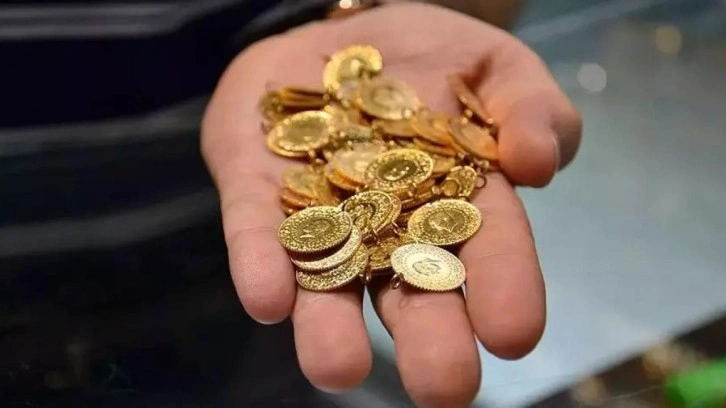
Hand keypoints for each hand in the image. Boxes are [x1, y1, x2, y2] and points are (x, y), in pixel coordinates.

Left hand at [202, 3, 581, 406]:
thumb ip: (532, 107)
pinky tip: (268, 301)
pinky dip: (262, 267)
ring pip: (328, 279)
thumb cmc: (430, 58)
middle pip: (409, 286)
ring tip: (338, 368)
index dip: (504, 288)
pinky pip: (257, 234)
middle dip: (427, 336)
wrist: (342, 36)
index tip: (515, 335)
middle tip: (444, 388)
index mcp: (457, 200)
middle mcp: (390, 226)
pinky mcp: (258, 195)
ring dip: (331, 326)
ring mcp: (321, 213)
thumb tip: (538, 163)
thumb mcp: (496, 66)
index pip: (486, 248)